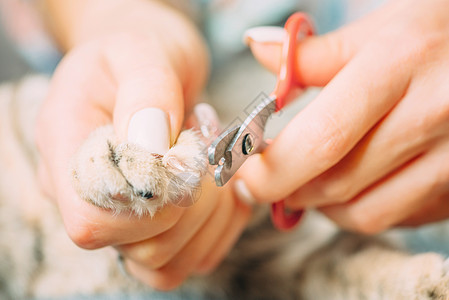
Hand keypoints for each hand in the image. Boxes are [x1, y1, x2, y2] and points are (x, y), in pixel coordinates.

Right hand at [36, 0, 249, 289]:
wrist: (145, 63)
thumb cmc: (137, 52)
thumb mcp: (141, 52)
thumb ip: (147, 93)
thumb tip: (151, 149)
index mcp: (67, 150)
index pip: (92, 217)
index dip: (151, 200)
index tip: (184, 151)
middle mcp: (87, 196)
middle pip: (137, 246)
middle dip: (193, 203)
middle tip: (206, 151)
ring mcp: (120, 217)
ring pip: (166, 263)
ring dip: (210, 217)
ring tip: (215, 166)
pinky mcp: (153, 227)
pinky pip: (190, 258)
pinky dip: (220, 228)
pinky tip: (223, 189)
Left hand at [239, 0, 448, 232]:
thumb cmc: (435, 35)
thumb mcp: (378, 29)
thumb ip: (313, 53)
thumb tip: (259, 49)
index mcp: (399, 65)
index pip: (321, 138)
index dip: (272, 168)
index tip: (243, 173)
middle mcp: (430, 116)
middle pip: (335, 184)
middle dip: (287, 189)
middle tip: (266, 179)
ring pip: (363, 214)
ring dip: (321, 205)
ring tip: (311, 178)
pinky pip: (394, 218)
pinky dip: (359, 208)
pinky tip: (355, 182)